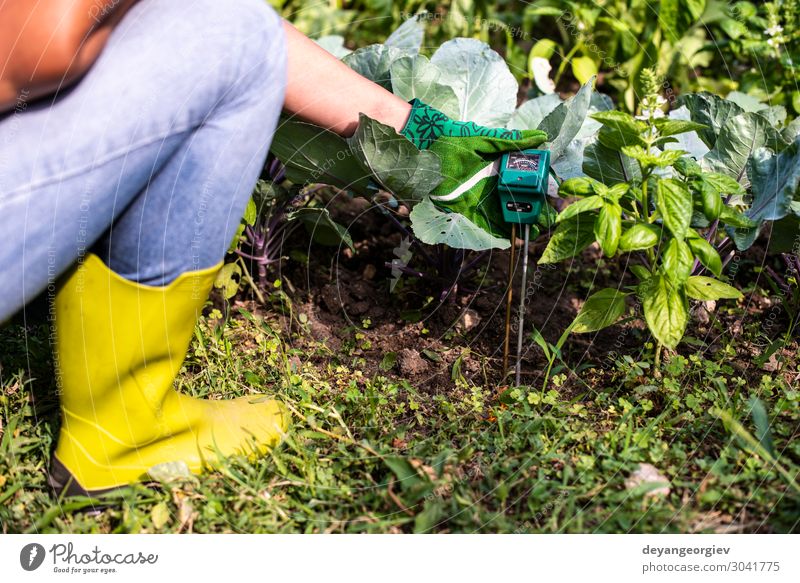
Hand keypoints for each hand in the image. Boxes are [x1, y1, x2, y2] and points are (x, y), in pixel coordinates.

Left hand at [401, 99, 547, 236]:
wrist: (424, 146)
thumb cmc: (453, 138)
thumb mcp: (484, 139)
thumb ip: (511, 141)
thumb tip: (542, 137)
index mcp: (498, 166)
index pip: (523, 180)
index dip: (537, 190)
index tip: (551, 198)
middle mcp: (491, 183)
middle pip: (515, 200)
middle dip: (530, 212)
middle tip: (544, 221)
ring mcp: (479, 197)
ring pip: (502, 214)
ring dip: (517, 225)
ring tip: (532, 234)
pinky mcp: (464, 207)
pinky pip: (484, 222)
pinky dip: (497, 231)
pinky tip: (511, 239)